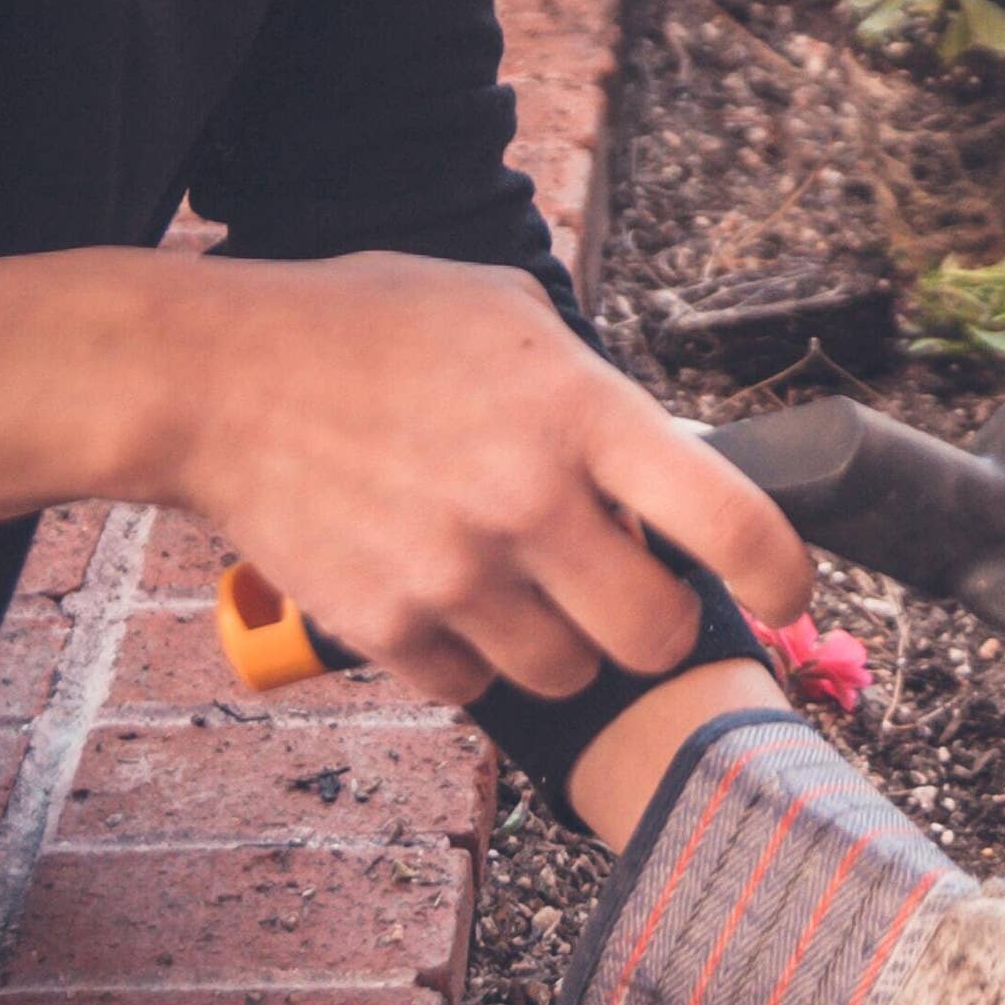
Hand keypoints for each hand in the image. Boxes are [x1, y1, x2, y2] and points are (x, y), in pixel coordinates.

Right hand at [0, 248, 810, 705]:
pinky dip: (472, 661)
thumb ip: (594, 389)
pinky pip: (471, 689)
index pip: (730, 520)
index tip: (788, 590)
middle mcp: (531, 503)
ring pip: (567, 675)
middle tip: (634, 594)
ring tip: (525, 587)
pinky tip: (445, 596)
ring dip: (565, 646)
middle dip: (657, 625)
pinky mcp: (386, 625)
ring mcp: (456, 573)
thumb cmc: (372, 328)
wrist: (216, 377)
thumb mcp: (509, 314)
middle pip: (655, 636)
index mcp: (582, 412)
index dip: (781, 573)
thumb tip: (666, 453)